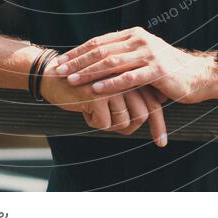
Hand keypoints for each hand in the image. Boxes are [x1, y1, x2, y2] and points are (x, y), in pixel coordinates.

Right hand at [39, 55, 168, 145]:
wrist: (55, 76)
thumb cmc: (86, 86)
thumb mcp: (111, 89)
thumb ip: (132, 96)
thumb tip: (152, 111)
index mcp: (131, 74)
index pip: (153, 103)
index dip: (158, 125)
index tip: (161, 143)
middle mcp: (125, 77)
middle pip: (142, 115)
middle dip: (128, 127)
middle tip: (109, 121)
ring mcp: (113, 84)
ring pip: (124, 122)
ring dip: (108, 123)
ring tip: (95, 110)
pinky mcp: (98, 94)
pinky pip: (105, 124)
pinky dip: (94, 122)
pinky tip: (85, 107)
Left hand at [53, 26, 217, 103]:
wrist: (197, 75)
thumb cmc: (167, 70)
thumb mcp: (144, 57)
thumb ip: (124, 55)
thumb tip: (97, 60)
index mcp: (133, 35)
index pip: (99, 42)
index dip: (78, 51)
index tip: (61, 60)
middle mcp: (139, 40)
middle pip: (101, 50)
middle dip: (77, 61)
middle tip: (59, 71)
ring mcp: (148, 54)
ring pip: (112, 63)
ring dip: (89, 72)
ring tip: (72, 80)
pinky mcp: (157, 71)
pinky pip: (128, 78)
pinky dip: (110, 84)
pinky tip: (95, 89)